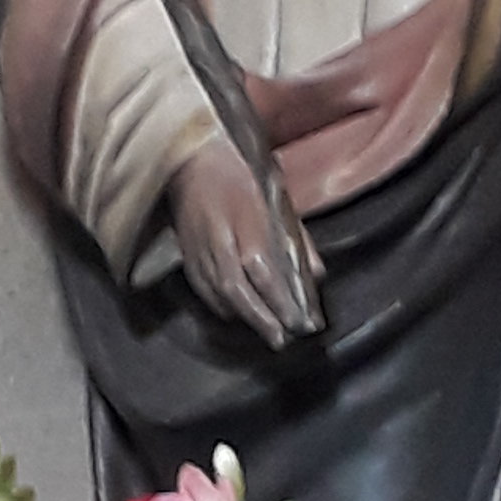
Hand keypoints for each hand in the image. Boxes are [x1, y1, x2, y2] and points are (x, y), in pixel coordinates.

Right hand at [169, 134, 323, 346]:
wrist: (186, 160)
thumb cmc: (234, 174)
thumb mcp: (272, 198)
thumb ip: (296, 238)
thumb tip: (316, 273)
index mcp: (242, 225)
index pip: (263, 274)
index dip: (280, 302)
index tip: (299, 322)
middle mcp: (217, 244)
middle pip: (238, 293)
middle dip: (262, 320)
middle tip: (281, 341)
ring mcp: (197, 252)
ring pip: (219, 297)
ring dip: (244, 317)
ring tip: (266, 330)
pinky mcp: (185, 257)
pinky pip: (204, 291)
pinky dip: (223, 306)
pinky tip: (237, 312)